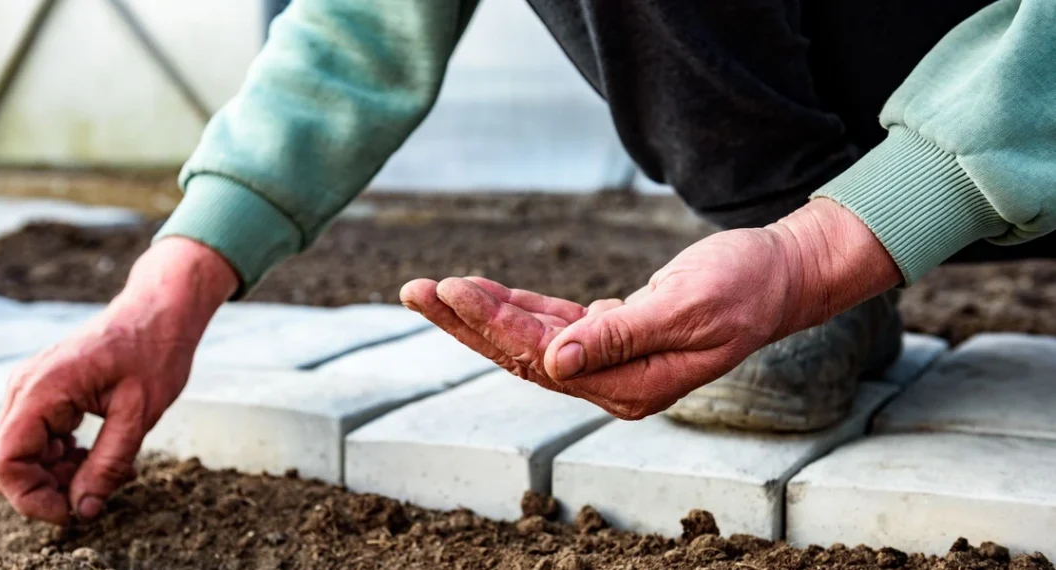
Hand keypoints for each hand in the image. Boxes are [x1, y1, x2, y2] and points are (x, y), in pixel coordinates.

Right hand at [0, 238, 237, 523]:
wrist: (161, 310)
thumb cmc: (154, 351)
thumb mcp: (139, 414)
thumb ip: (108, 464)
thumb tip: (83, 509)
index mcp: (42, 389)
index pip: (6, 462)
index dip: (32, 498)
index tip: (72, 511)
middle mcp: (26, 388)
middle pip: (13, 461)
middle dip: (52, 488)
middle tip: (101, 492)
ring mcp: (34, 389)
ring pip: (30, 453)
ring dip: (65, 474)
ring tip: (116, 472)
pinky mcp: (49, 393)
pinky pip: (44, 438)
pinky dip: (69, 457)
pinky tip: (106, 458)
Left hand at [401, 198, 899, 419]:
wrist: (781, 277)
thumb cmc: (744, 286)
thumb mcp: (684, 307)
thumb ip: (620, 336)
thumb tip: (554, 362)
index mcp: (631, 386)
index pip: (542, 358)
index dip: (492, 323)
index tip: (450, 288)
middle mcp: (615, 382)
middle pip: (523, 355)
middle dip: (466, 323)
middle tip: (415, 290)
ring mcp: (613, 362)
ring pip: (532, 339)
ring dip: (483, 314)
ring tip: (433, 289)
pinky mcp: (614, 336)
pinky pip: (554, 323)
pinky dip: (518, 306)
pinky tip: (485, 293)